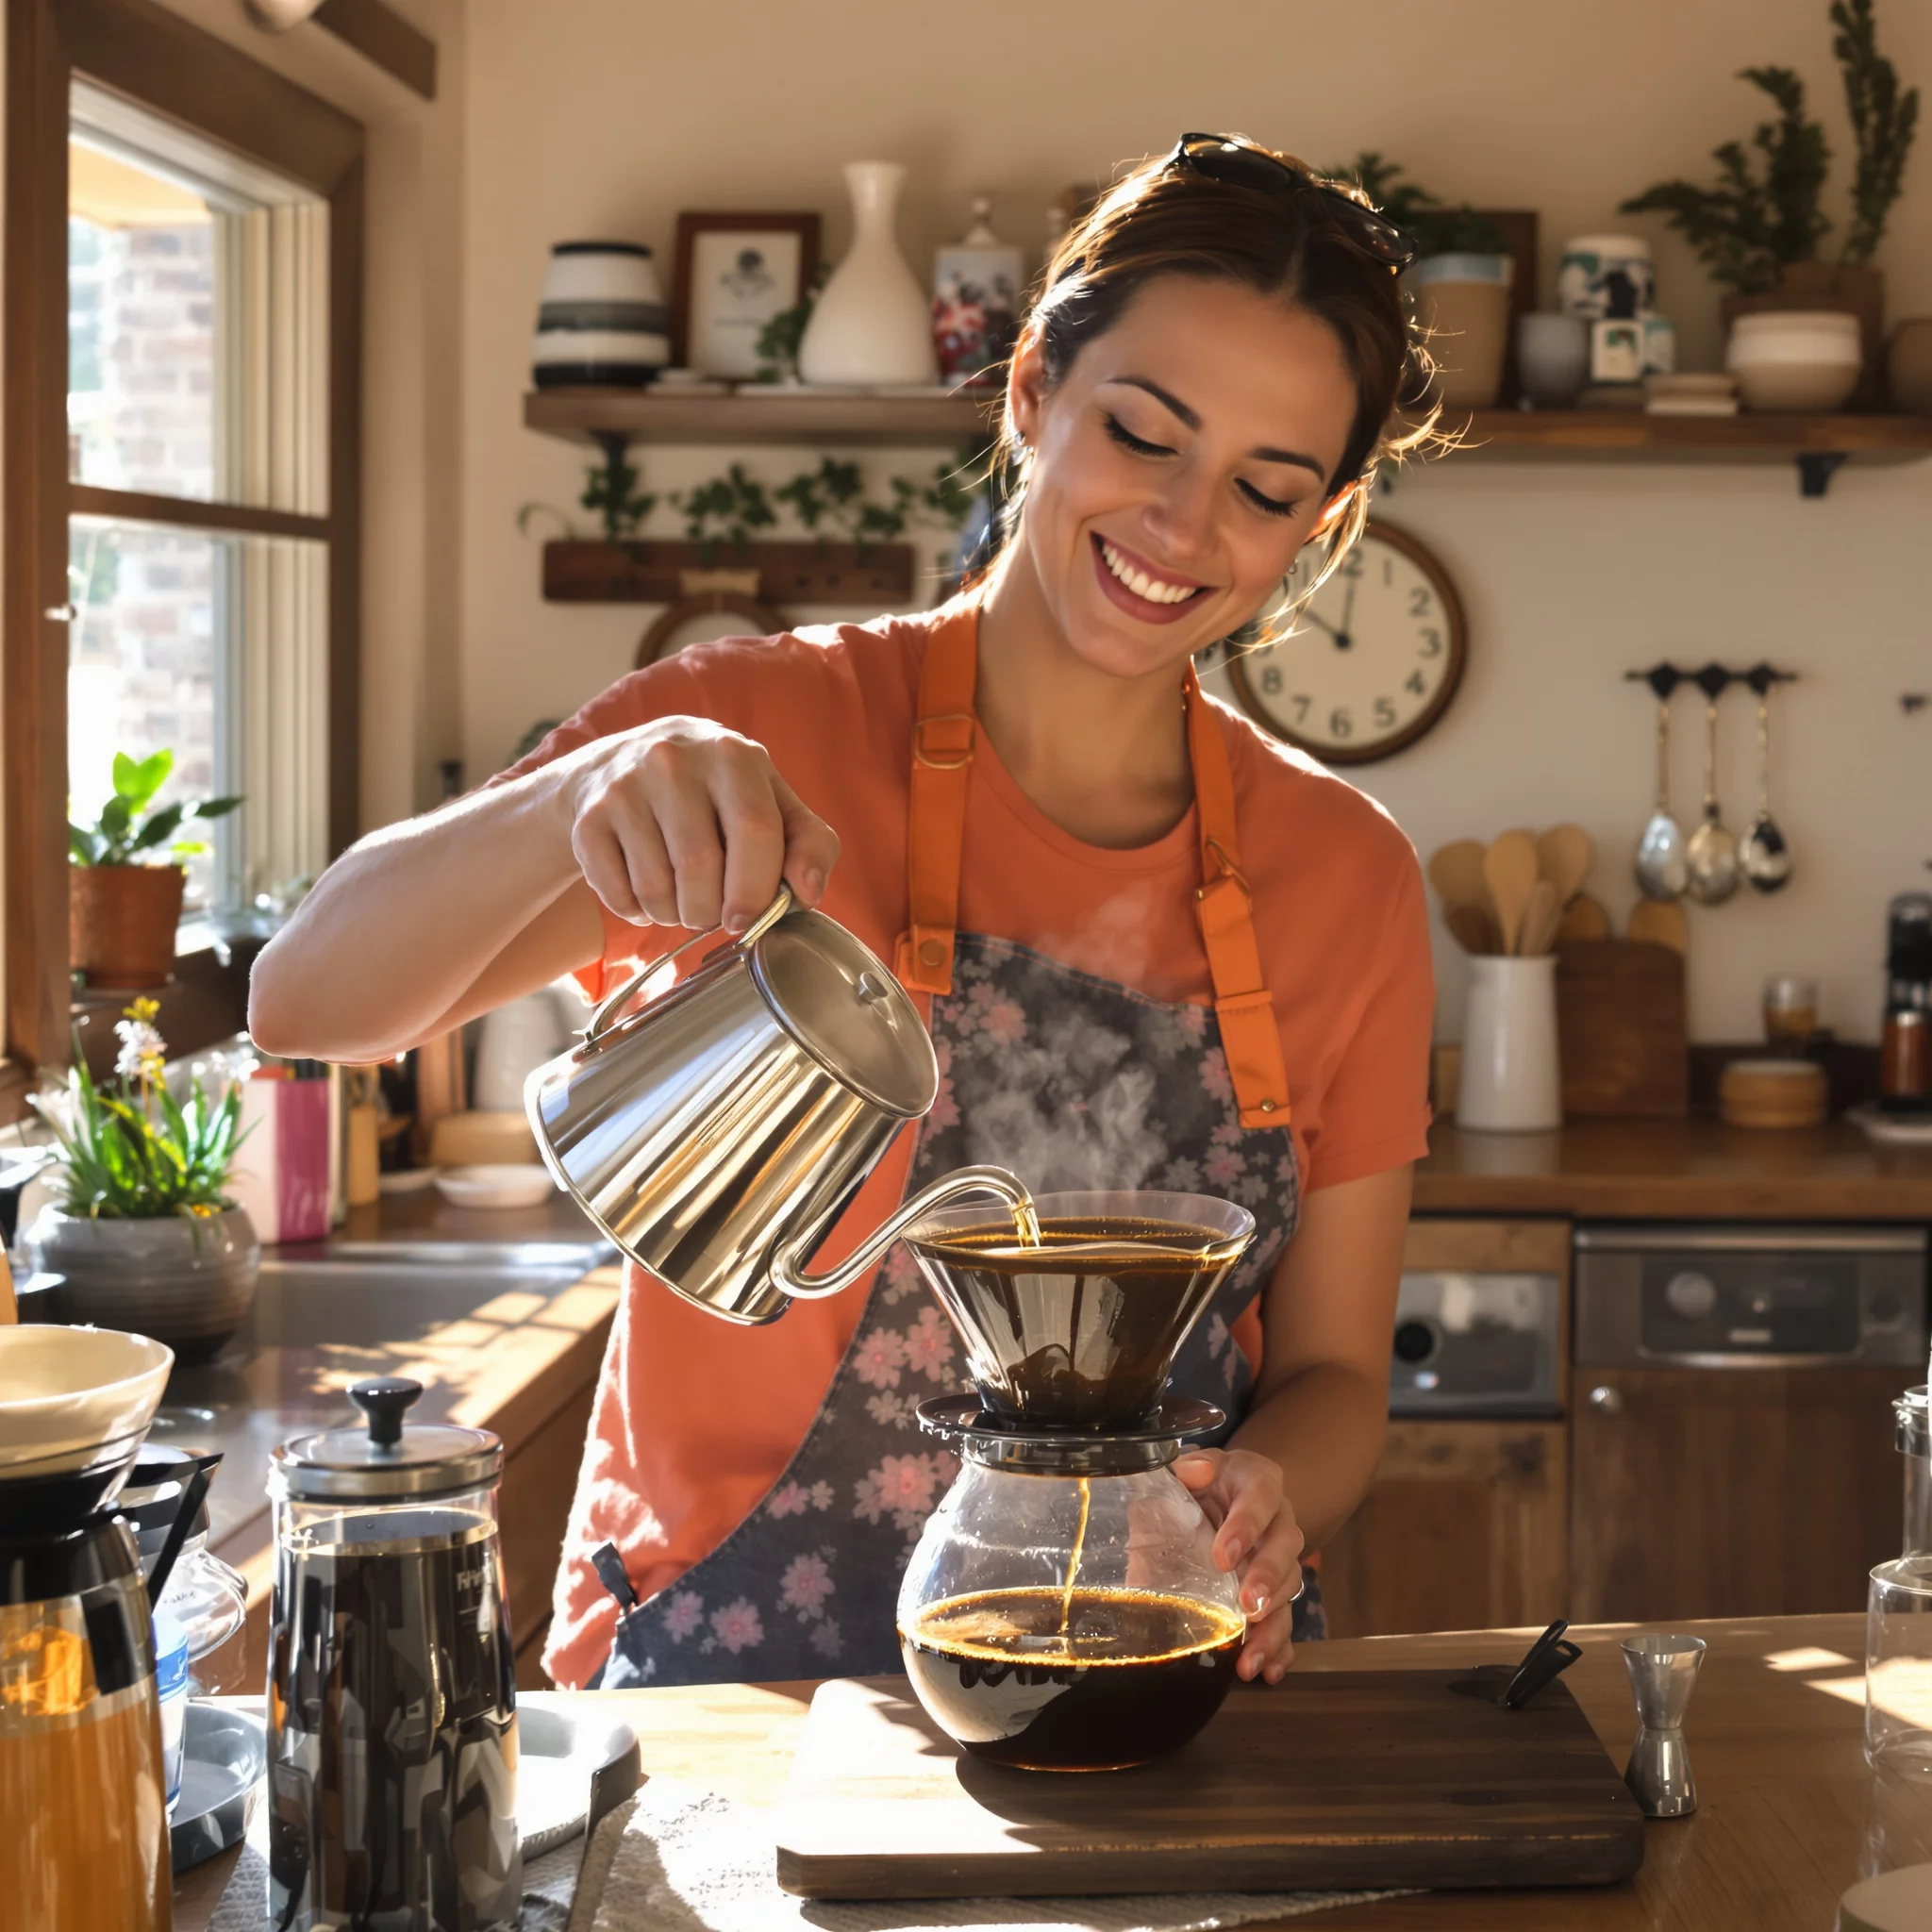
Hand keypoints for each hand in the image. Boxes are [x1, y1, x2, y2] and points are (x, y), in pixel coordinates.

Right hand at [559, 717, 839, 933]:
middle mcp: (673, 761)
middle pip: (700, 866)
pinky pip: (619, 895)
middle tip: (713, 914)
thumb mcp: (771, 802)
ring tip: (681, 901)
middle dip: (711, 911)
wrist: (622, 764)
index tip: (749, 917)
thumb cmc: (716, 795)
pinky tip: (646, 891)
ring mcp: (624, 787)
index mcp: (733, 756)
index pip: (755, 832)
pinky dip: (637, 913)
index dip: (757, 889)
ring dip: (674, 916)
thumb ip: (809, 843)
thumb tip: (810, 893)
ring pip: (656, 888)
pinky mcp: (587, 819)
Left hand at [1174, 1447, 1304, 1683]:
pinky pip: (1286, 1622)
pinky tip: (1268, 1672)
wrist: (1215, 1500)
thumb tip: (1194, 1471)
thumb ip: (1184, 1469)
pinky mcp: (1276, 1593)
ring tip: (1249, 1657)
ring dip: (1272, 1626)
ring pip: (1290, 1590)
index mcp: (1257, 1481)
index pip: (1260, 1497)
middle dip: (1268, 1579)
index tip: (1222, 1556)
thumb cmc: (1196, 1484)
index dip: (1246, 1526)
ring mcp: (1281, 1559)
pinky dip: (1280, 1649)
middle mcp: (1279, 1519)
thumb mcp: (1187, 1469)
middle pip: (1286, 1546)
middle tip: (1248, 1607)